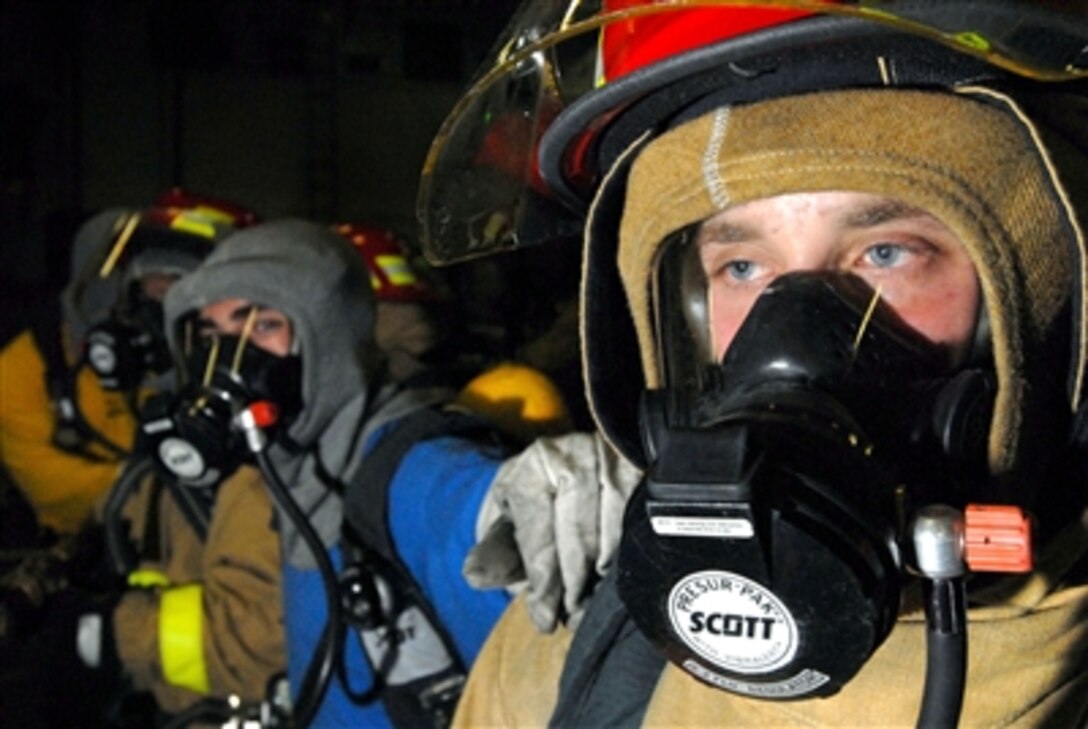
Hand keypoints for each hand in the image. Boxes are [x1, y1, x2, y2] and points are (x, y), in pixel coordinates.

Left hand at [464, 432, 641, 632]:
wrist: (572, 463)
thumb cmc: (538, 500)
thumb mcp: (511, 521)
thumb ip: (497, 552)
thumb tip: (473, 576)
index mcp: (532, 468)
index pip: (539, 533)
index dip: (542, 581)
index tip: (545, 619)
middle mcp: (571, 457)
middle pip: (576, 532)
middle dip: (573, 581)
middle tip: (572, 615)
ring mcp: (609, 459)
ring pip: (611, 527)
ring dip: (603, 571)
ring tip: (592, 602)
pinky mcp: (638, 468)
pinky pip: (636, 516)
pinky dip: (627, 550)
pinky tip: (619, 574)